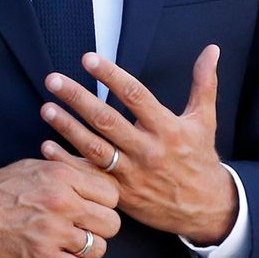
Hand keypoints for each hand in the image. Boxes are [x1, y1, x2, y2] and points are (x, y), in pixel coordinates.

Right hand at [0, 159, 121, 257]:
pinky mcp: (40, 257)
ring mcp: (52, 231)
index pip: (111, 195)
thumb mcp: (35, 166)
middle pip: (111, 223)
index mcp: (62, 176)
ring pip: (98, 249)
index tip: (90, 209)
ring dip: (85, 251)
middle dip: (99, 229)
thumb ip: (69, 171)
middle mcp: (62, 202)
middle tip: (80, 229)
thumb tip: (98, 176)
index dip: (103, 204)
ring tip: (66, 245)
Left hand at [39, 47, 237, 246]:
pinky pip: (90, 176)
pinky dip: (67, 162)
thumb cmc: (200, 158)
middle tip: (54, 80)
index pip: (135, 95)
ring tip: (46, 108)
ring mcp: (132, 173)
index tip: (88, 59)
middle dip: (78, 98)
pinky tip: (46, 147)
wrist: (205, 209)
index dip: (111, 76)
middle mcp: (148, 150)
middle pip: (107, 120)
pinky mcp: (121, 193)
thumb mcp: (205, 120)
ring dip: (67, 128)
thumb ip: (203, 83)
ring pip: (94, 148)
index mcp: (168, 128)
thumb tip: (212, 49)